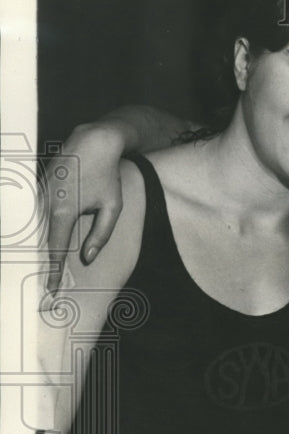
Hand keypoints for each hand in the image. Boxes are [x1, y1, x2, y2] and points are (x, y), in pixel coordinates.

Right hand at [44, 122, 126, 291]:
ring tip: (35, 273)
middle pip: (38, 242)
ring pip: (33, 229)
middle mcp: (45, 204)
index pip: (55, 249)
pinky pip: (34, 215)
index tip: (51, 290)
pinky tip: (34, 245)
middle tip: (40, 291)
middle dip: (39, 267)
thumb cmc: (107, 175)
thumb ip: (100, 234)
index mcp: (62, 211)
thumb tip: (87, 257)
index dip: (53, 272)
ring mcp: (38, 194)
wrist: (93, 142)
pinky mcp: (37, 187)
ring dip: (34, 250)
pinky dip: (34, 231)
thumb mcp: (112, 207)